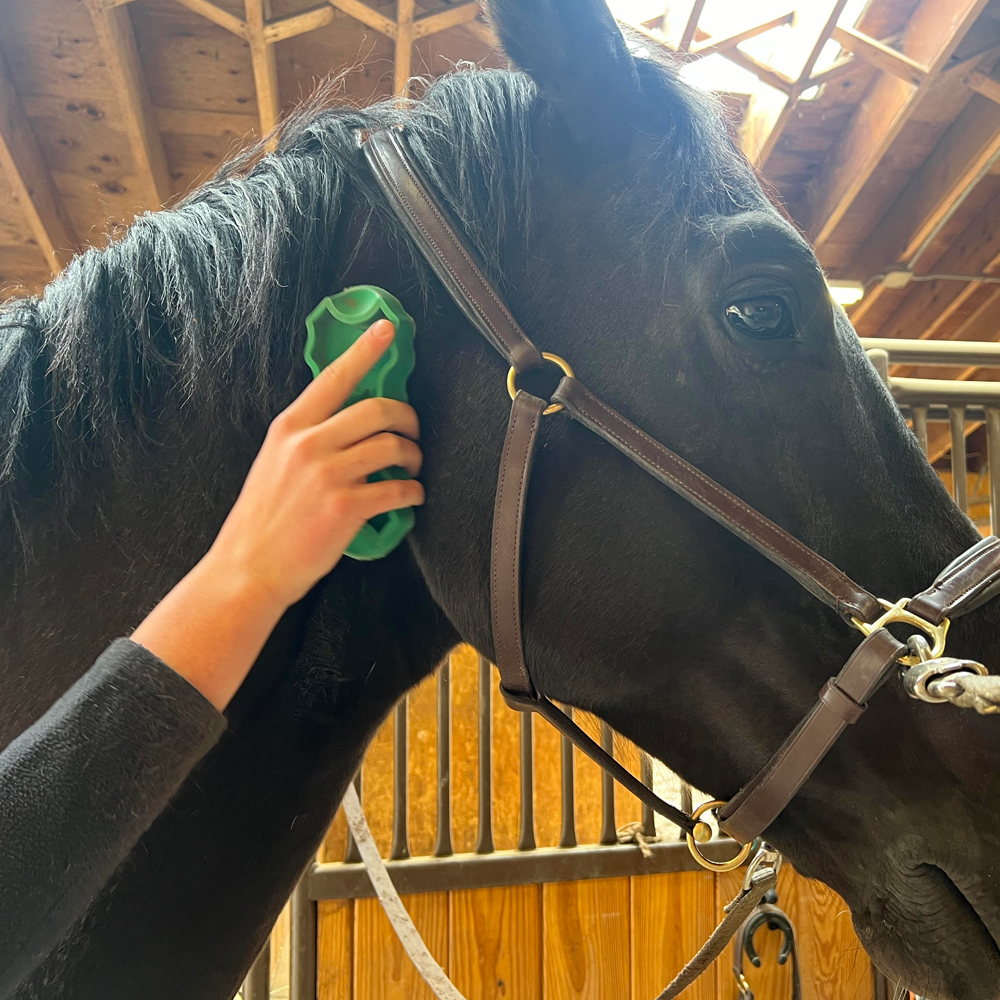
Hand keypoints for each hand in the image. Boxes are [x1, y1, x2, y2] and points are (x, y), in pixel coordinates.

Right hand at [208, 318, 424, 606]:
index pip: (334, 377)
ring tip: (412, 468)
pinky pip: (398, 489)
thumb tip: (348, 423)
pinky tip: (411, 498)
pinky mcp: (346, 507)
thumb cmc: (262, 521)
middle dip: (407, 417)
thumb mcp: (273, 462)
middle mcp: (308, 444)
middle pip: (378, 408)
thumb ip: (307, 438)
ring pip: (393, 446)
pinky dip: (413, 492)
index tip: (386, 329)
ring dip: (414, 456)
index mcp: (289, 427)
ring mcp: (328, 474)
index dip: (365, 349)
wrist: (249, 570)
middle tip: (412, 431)